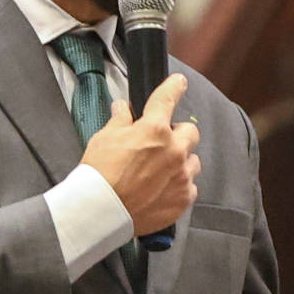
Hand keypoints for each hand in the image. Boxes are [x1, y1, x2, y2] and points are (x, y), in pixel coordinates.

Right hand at [81, 73, 199, 236]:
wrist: (101, 211)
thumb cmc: (100, 173)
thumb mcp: (104, 138)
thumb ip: (120, 121)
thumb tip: (123, 109)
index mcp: (154, 129)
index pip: (168, 98)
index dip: (174, 86)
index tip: (179, 83)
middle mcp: (174, 150)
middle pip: (191, 131)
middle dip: (178, 134)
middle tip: (161, 143)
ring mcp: (181, 176)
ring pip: (193, 161)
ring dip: (181, 161)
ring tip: (161, 170)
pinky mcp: (183, 198)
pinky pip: (190, 186)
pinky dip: (179, 186)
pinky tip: (162, 189)